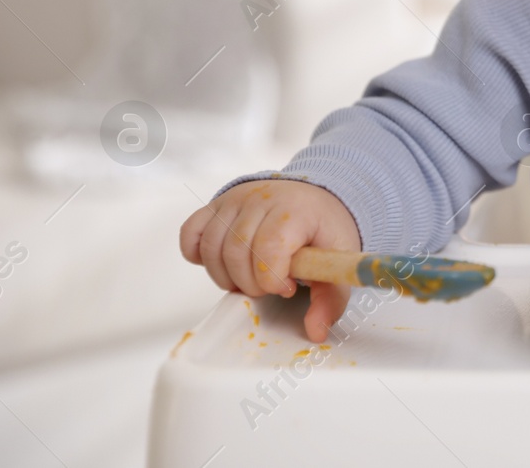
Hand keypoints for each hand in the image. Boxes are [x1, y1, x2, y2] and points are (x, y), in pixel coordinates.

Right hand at [179, 179, 360, 341]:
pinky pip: (191, 233)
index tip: (288, 287)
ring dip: (226, 276)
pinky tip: (224, 264)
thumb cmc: (323, 228)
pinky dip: (198, 255)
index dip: (273, 279)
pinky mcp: (216, 206)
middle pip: (236, 253)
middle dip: (251, 284)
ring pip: (211, 248)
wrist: (314, 197)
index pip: (269, 248)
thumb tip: (315, 332)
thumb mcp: (338, 259)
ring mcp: (235, 201)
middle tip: (269, 286)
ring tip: (249, 278)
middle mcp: (261, 199)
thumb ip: (330, 298)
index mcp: (295, 210)